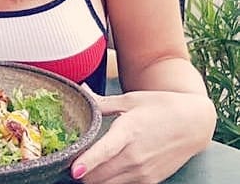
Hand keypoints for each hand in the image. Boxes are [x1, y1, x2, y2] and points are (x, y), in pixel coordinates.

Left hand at [71, 88, 215, 183]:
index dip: (87, 162)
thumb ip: (102, 102)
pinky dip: (110, 180)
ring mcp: (143, 172)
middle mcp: (135, 156)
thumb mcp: (130, 99)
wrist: (193, 123)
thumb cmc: (160, 106)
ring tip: (88, 164)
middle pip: (100, 176)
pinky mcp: (149, 181)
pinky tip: (108, 168)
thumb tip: (82, 91)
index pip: (104, 151)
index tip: (73, 169)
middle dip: (83, 171)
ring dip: (95, 178)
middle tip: (72, 160)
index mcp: (128, 131)